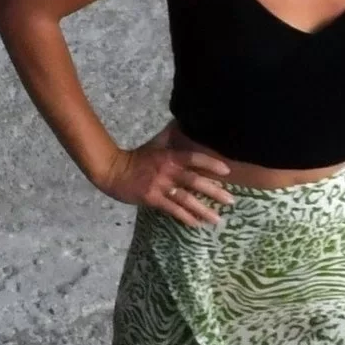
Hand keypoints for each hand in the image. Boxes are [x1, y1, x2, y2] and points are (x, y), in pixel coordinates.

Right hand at [102, 123, 233, 227]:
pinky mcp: (152, 199)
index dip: (211, 164)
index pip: (194, 158)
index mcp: (169, 156)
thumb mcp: (156, 144)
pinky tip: (196, 224)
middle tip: (231, 201)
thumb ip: (171, 136)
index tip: (228, 172)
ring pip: (186, 198)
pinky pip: (172, 210)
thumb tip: (184, 120)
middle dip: (215, 191)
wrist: (112, 170)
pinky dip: (185, 217)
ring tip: (217, 219)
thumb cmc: (137, 158)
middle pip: (195, 181)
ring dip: (203, 210)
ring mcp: (160, 186)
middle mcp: (167, 170)